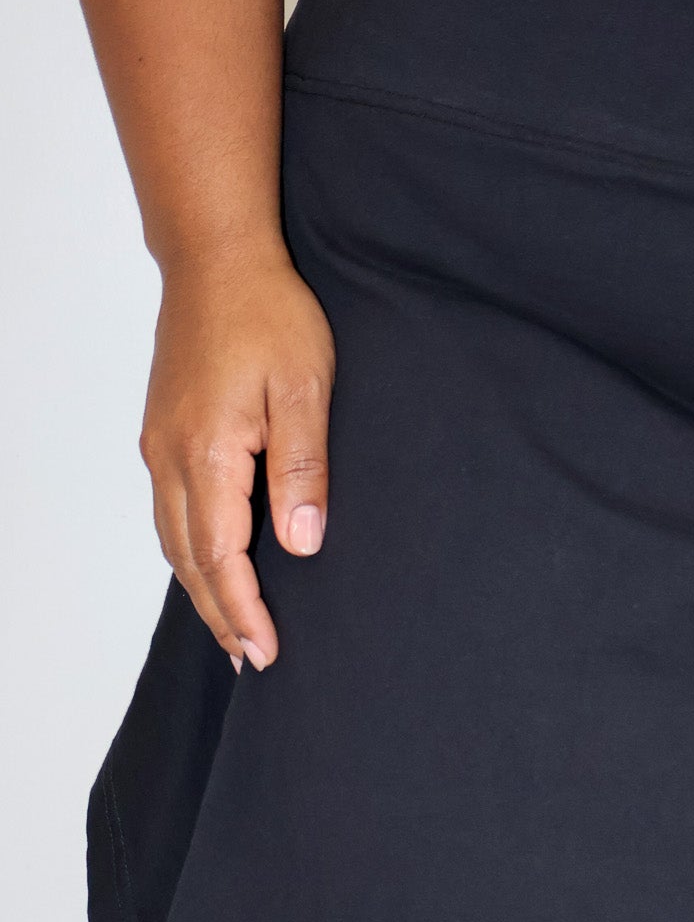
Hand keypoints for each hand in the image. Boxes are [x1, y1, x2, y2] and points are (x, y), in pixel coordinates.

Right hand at [140, 248, 335, 670]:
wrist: (217, 259)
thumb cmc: (269, 314)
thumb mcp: (305, 389)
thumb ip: (302, 470)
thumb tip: (301, 545)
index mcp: (206, 453)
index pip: (221, 557)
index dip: (243, 611)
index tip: (267, 652)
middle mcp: (170, 457)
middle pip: (189, 560)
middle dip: (220, 615)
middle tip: (252, 662)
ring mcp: (160, 445)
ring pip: (174, 539)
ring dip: (203, 589)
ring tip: (234, 631)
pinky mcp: (163, 433)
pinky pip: (172, 511)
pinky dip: (192, 552)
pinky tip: (214, 566)